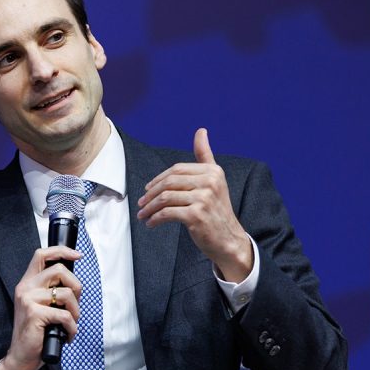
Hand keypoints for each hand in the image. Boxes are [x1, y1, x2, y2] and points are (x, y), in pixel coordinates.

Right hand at [0, 246, 81, 369]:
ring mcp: (28, 300)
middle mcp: (25, 288)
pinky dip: (72, 328)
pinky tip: (67, 335)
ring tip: (71, 324)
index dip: (61, 251)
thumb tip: (74, 283)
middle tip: (75, 306)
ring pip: (65, 294)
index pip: (41, 254)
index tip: (77, 255)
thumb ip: (51, 291)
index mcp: (27, 283)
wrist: (21, 356)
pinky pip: (65, 315)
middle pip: (59, 270)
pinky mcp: (35, 314)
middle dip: (76, 287)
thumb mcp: (41, 306)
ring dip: (76, 311)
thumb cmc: (36, 333)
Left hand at [137, 128, 251, 281]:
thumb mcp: (214, 180)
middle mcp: (210, 182)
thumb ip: (205, 155)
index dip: (158, 179)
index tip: (147, 189)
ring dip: (149, 207)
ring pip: (165, 198)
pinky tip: (151, 223)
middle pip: (169, 182)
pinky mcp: (196, 215)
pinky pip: (167, 213)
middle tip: (141, 203)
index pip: (177, 170)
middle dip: (150, 194)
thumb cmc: (216, 210)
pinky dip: (155, 218)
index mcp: (213, 171)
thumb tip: (201, 130)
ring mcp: (204, 198)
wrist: (228, 239)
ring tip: (143, 214)